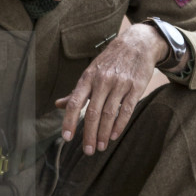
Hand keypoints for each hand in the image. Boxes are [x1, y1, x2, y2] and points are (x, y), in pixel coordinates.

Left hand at [54, 23, 168, 153]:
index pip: (75, 102)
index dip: (69, 121)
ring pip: (109, 114)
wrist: (137, 44)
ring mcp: (120, 84)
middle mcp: (102, 81)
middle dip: (89, 134)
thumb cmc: (110, 62)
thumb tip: (58, 105)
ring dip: (103, 133)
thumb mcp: (90, 73)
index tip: (66, 138)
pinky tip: (113, 136)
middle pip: (92, 112)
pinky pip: (127, 110)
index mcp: (88, 78)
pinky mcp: (136, 87)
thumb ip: (76, 92)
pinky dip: (119, 125)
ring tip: (100, 147)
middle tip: (88, 151)